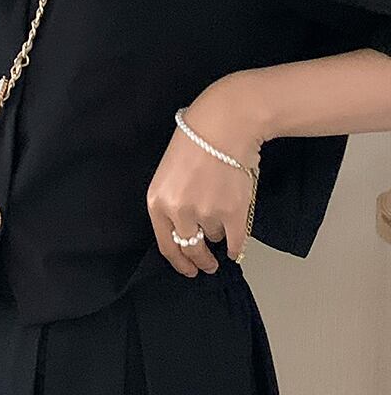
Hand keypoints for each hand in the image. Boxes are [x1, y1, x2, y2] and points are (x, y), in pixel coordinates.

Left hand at [146, 76, 263, 275]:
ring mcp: (206, 214)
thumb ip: (173, 203)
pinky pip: (235, 241)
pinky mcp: (232, 213)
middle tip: (208, 266)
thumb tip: (186, 232)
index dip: (178, 262)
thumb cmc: (197, 142)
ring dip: (220, 234)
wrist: (224, 124)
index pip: (165, 244)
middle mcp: (178, 212)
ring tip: (224, 216)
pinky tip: (237, 250)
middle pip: (190, 248)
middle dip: (200, 261)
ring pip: (215, 238)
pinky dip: (237, 249)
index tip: (188, 270)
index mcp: (158, 202)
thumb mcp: (169, 174)